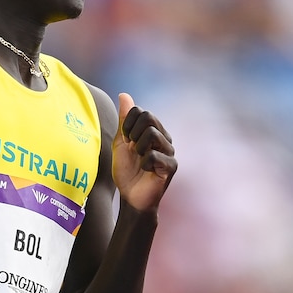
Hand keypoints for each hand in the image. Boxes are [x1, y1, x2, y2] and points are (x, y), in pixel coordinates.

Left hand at [113, 93, 176, 211]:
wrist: (130, 197)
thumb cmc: (126, 171)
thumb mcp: (121, 142)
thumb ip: (124, 120)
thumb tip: (124, 95)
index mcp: (154, 131)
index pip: (141, 111)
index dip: (127, 124)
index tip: (125, 139)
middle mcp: (165, 138)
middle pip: (148, 117)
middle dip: (133, 132)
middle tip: (131, 148)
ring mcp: (170, 152)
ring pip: (152, 133)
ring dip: (138, 148)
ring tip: (138, 159)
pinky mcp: (171, 166)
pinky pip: (154, 155)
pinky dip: (143, 163)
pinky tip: (145, 170)